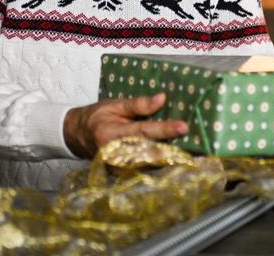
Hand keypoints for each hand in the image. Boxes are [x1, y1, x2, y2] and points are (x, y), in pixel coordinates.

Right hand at [63, 94, 187, 158]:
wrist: (78, 137)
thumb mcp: (114, 105)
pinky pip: (146, 170)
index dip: (164, 129)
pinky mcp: (122, 175)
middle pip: (150, 152)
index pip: (143, 132)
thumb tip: (162, 99)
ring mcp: (118, 168)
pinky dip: (161, 163)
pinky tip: (176, 156)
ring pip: (150, 164)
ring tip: (191, 150)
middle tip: (196, 143)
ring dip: (170, 157)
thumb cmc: (98, 117)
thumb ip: (139, 104)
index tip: (183, 127)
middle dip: (173, 148)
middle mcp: (115, 155)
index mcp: (111, 134)